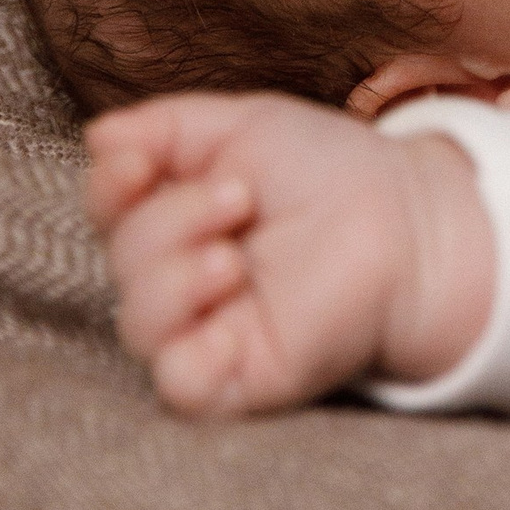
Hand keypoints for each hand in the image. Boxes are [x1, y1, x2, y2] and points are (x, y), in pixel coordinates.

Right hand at [85, 93, 495, 418]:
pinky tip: (228, 310)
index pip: (107, 207)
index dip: (109, 185)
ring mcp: (209, 330)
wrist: (409, 219)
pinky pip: (180, 384)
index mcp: (177, 214)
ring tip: (234, 257)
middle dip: (169, 220)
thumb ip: (167, 127)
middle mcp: (183, 277)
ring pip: (140, 323)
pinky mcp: (241, 379)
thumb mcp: (246, 125)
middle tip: (240, 197)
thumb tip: (99, 137)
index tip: (139, 163)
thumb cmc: (332, 173)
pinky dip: (187, 352)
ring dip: (175, 277)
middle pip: (123, 259)